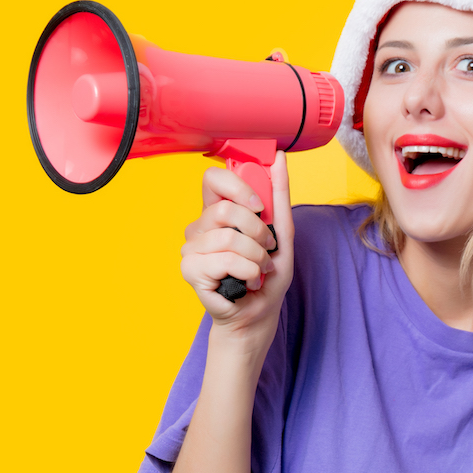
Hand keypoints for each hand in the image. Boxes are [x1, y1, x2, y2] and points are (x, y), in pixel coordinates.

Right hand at [180, 152, 294, 342]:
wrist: (258, 313)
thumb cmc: (266, 276)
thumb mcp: (282, 233)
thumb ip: (278, 196)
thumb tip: (278, 159)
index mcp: (217, 213)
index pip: (213, 178)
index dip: (237, 185)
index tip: (259, 205)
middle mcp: (200, 227)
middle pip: (226, 209)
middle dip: (258, 231)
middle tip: (267, 249)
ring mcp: (192, 248)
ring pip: (229, 237)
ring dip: (256, 257)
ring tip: (259, 269)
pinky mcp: (190, 269)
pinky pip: (226, 259)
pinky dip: (247, 271)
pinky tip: (247, 281)